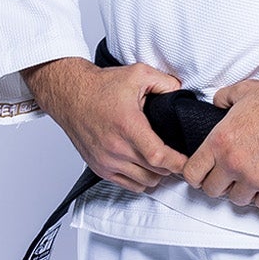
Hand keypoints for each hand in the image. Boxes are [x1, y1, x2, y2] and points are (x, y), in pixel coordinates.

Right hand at [22, 56, 187, 192]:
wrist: (69, 95)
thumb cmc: (99, 87)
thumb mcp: (137, 73)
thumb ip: (165, 82)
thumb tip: (182, 94)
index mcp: (128, 125)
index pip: (159, 156)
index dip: (179, 162)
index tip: (188, 160)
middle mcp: (115, 147)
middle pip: (155, 172)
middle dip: (172, 167)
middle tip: (180, 158)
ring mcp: (106, 160)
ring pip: (144, 182)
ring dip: (157, 175)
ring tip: (163, 162)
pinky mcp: (99, 167)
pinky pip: (128, 186)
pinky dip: (141, 180)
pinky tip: (145, 167)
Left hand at [181, 73, 258, 208]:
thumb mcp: (244, 91)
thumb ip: (222, 98)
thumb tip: (215, 104)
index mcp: (220, 141)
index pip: (192, 173)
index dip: (196, 175)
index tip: (203, 174)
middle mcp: (234, 163)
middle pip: (212, 190)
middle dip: (218, 184)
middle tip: (228, 176)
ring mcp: (255, 178)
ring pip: (237, 200)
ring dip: (241, 190)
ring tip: (250, 177)